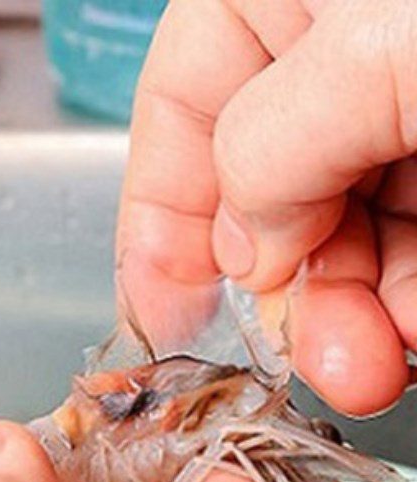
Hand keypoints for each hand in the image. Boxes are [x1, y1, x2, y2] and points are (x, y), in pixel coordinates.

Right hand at [118, 0, 416, 416]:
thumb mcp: (369, 49)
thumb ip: (268, 152)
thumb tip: (242, 251)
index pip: (177, 116)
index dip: (158, 228)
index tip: (161, 323)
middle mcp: (329, 58)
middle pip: (263, 198)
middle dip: (283, 296)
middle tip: (309, 360)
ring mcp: (396, 109)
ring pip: (343, 236)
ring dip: (348, 318)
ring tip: (370, 365)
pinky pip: (411, 246)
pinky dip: (405, 303)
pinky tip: (410, 330)